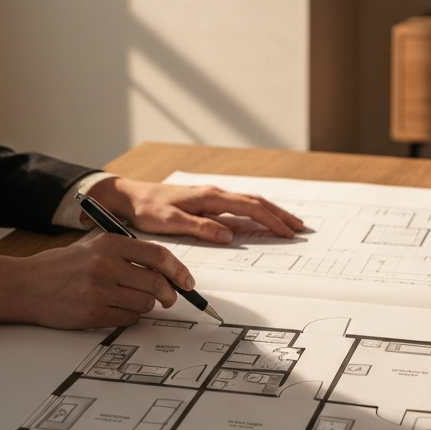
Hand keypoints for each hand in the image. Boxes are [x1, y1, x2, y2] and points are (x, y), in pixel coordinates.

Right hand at [0, 233, 196, 328]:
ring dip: (146, 306)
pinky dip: (129, 317)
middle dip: (169, 294)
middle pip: (155, 283)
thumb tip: (166, 269)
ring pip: (144, 304)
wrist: (26, 285)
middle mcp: (106, 264)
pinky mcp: (92, 313)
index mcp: (110, 243)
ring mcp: (99, 290)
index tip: (187, 282)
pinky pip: (127, 319)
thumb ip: (127, 252)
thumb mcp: (94, 245)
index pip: (157, 255)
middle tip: (170, 298)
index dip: (178, 270)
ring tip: (131, 301)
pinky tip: (116, 310)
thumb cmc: (64, 265)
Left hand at [88, 176, 304, 242]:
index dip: (271, 220)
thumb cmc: (147, 209)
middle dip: (280, 215)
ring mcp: (212, 197)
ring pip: (250, 203)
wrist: (129, 196)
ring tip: (289, 223)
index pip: (250, 208)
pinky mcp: (207, 202)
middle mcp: (215, 194)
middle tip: (300, 227)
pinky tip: (261, 220)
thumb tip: (229, 235)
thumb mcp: (170, 222)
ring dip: (271, 213)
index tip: (288, 232)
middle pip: (256, 202)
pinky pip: (239, 207)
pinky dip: (256, 213)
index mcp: (210, 197)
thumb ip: (200, 228)